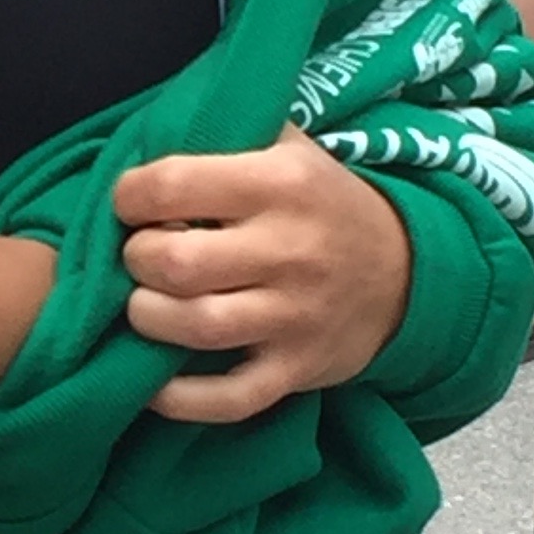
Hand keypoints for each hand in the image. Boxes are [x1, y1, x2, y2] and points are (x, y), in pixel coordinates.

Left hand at [113, 125, 412, 423]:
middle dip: (135, 258)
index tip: (131, 204)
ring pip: (195, 327)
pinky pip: (226, 399)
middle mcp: (290, 249)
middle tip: (141, 255)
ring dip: (148, 317)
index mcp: (282, 182)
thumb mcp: (287, 148)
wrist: (403, 272)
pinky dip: (178, 399)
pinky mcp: (295, 371)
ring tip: (146, 304)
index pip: (174, 184)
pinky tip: (153, 382)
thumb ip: (224, 134)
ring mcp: (295, 316)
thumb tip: (141, 136)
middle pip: (176, 261)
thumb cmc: (318, 203)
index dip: (131, 196)